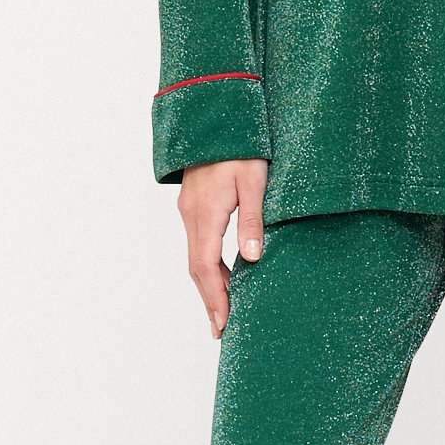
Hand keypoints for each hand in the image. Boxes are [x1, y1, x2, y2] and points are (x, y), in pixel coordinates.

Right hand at [178, 158, 268, 337]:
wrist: (213, 115)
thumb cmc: (239, 145)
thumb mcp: (253, 180)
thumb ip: (252, 219)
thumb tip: (251, 257)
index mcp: (206, 215)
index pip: (206, 268)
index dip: (215, 299)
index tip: (222, 325)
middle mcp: (192, 216)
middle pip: (197, 269)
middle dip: (209, 300)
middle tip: (221, 329)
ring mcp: (190, 210)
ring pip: (196, 256)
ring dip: (208, 285)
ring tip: (222, 310)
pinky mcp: (195, 203)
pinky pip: (199, 243)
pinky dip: (207, 265)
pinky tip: (220, 274)